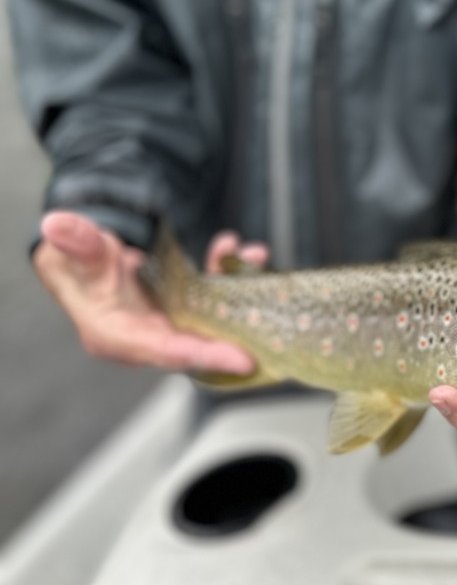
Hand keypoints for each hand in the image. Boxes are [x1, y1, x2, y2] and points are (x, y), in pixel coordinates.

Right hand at [33, 211, 267, 372]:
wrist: (83, 252)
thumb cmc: (78, 258)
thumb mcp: (79, 248)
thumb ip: (77, 242)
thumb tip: (56, 225)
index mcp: (115, 335)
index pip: (166, 351)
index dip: (204, 355)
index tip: (244, 359)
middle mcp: (145, 337)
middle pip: (198, 345)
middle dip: (236, 332)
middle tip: (272, 323)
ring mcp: (165, 325)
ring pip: (210, 318)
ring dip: (235, 292)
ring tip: (254, 258)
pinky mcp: (180, 311)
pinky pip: (211, 299)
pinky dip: (226, 275)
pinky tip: (240, 250)